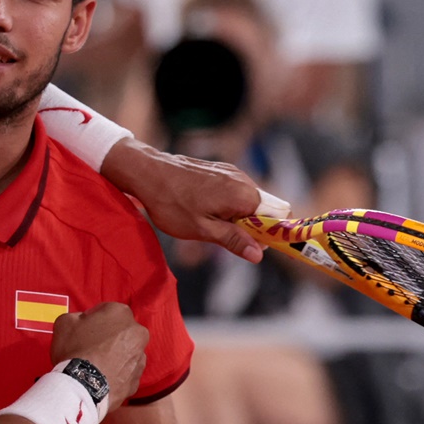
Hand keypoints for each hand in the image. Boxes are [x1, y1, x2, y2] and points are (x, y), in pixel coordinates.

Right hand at [51, 302, 148, 412]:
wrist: (84, 387)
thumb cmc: (74, 350)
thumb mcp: (64, 322)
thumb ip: (77, 317)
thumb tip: (82, 322)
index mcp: (121, 313)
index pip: (106, 311)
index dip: (92, 320)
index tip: (83, 331)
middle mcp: (137, 332)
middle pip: (120, 331)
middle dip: (108, 337)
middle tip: (89, 348)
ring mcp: (140, 357)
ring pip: (125, 352)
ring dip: (114, 356)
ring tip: (95, 366)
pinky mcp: (137, 379)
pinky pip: (125, 372)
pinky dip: (116, 374)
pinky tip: (101, 378)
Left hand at [102, 138, 288, 263]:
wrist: (146, 172)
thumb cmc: (171, 203)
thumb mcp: (202, 229)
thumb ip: (233, 240)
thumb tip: (258, 254)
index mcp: (243, 194)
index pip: (277, 216)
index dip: (269, 235)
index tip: (253, 247)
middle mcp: (242, 179)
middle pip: (264, 209)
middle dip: (251, 227)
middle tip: (224, 237)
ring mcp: (230, 172)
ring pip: (247, 201)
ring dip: (237, 216)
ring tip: (209, 223)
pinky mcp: (218, 169)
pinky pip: (234, 191)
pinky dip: (227, 204)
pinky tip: (204, 210)